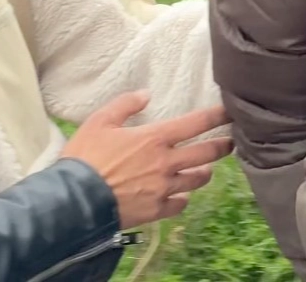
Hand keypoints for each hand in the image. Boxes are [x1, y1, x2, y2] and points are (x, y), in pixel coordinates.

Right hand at [61, 91, 233, 228]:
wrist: (74, 202)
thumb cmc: (84, 158)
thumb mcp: (99, 122)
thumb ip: (124, 105)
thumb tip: (146, 94)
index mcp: (155, 138)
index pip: (197, 123)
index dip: (218, 116)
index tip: (232, 112)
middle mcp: (166, 163)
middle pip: (207, 153)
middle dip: (223, 147)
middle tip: (230, 143)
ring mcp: (163, 188)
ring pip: (197, 180)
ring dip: (204, 174)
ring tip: (206, 171)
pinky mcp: (156, 210)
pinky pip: (179, 205)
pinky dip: (183, 200)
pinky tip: (180, 197)